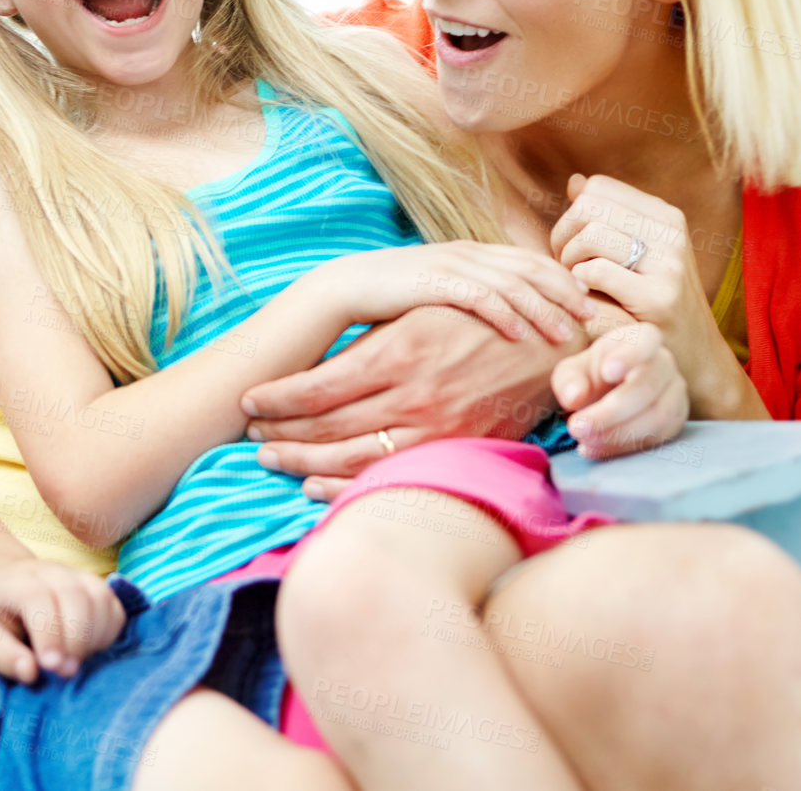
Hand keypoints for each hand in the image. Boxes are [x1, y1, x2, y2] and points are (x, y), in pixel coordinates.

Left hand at [0, 560, 124, 682]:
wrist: (9, 583)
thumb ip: (3, 655)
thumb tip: (30, 672)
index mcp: (17, 582)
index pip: (38, 598)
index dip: (49, 632)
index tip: (51, 665)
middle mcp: (50, 571)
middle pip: (74, 596)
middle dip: (75, 639)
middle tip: (66, 671)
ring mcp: (77, 574)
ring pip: (99, 598)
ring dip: (94, 637)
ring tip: (77, 661)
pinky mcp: (96, 585)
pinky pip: (113, 605)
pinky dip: (109, 631)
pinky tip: (92, 649)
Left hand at [242, 306, 577, 499]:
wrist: (552, 347)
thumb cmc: (474, 319)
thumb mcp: (418, 314)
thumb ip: (369, 343)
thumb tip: (312, 368)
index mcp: (398, 350)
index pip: (318, 385)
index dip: (277, 398)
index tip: (249, 401)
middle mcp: (413, 394)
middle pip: (328, 426)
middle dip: (280, 432)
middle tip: (248, 436)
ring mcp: (436, 428)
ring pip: (352, 458)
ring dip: (302, 462)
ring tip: (270, 458)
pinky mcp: (454, 450)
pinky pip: (389, 478)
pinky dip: (345, 486)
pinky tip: (314, 486)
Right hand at [318, 242, 592, 343]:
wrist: (344, 288)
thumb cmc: (390, 296)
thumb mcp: (437, 291)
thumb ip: (468, 295)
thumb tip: (498, 319)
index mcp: (470, 252)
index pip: (528, 260)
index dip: (561, 280)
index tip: (586, 303)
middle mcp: (467, 252)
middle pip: (530, 268)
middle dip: (565, 291)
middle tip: (593, 317)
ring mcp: (452, 264)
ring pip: (513, 283)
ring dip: (544, 308)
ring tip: (567, 332)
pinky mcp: (435, 282)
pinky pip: (481, 298)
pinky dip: (507, 315)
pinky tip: (524, 336)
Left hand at [551, 173, 739, 407]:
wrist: (693, 355)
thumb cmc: (651, 302)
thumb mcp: (637, 253)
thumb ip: (607, 219)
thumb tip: (575, 182)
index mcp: (665, 216)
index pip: (596, 188)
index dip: (573, 213)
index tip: (574, 243)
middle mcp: (671, 233)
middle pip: (588, 208)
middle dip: (563, 236)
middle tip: (567, 265)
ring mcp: (668, 264)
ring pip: (590, 236)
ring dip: (569, 261)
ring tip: (577, 282)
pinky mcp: (659, 297)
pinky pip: (596, 272)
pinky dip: (579, 283)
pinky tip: (587, 297)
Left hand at [551, 322, 688, 458]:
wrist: (608, 395)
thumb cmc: (591, 375)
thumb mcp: (572, 371)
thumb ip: (569, 380)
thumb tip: (574, 398)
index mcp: (642, 340)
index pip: (646, 341)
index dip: (629, 356)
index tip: (606, 372)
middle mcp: (665, 364)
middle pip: (646, 388)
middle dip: (610, 412)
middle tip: (576, 427)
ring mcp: (675, 393)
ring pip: (656, 417)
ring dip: (617, 434)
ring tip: (583, 440)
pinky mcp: (675, 421)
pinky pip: (656, 437)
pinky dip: (624, 446)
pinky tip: (596, 448)